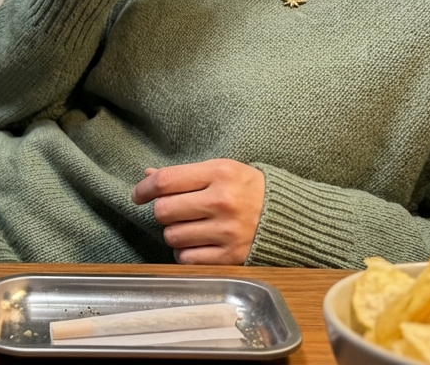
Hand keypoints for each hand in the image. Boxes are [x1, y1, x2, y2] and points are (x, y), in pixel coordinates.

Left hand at [131, 159, 265, 264]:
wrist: (291, 218)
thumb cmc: (251, 190)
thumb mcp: (224, 170)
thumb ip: (186, 175)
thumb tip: (148, 175)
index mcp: (219, 173)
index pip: (165, 181)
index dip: (144, 188)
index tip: (138, 195)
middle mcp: (222, 201)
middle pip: (164, 211)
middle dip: (163, 212)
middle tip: (174, 212)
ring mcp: (226, 232)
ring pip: (172, 236)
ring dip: (175, 233)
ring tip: (191, 227)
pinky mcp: (230, 257)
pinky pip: (187, 259)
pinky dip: (185, 253)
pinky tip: (197, 244)